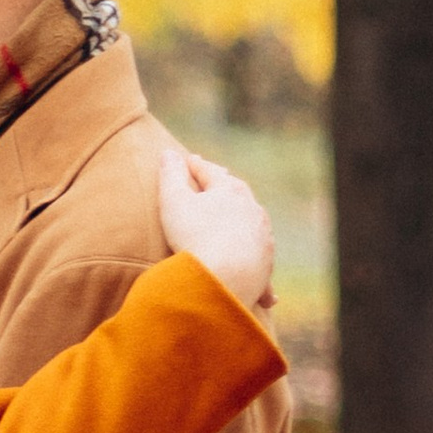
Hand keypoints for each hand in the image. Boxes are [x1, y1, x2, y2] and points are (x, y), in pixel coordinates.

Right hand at [157, 142, 274, 311]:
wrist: (223, 279)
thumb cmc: (194, 237)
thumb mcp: (174, 201)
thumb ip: (170, 175)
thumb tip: (168, 152)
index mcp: (230, 191)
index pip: (211, 172)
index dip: (196, 166)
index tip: (189, 161)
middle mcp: (252, 210)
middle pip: (237, 192)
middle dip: (226, 185)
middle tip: (218, 179)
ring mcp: (262, 237)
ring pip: (252, 221)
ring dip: (244, 217)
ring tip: (237, 217)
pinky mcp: (265, 264)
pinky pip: (259, 258)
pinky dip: (255, 257)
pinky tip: (254, 263)